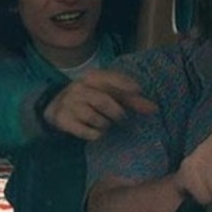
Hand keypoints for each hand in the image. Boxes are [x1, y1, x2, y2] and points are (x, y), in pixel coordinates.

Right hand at [42, 69, 157, 140]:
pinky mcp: (63, 120)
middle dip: (116, 112)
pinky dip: (95, 134)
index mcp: (91, 78)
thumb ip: (131, 100)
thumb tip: (154, 108)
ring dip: (104, 124)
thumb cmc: (90, 99)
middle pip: (102, 100)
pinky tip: (96, 132)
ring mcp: (69, 104)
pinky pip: (85, 131)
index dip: (124, 83)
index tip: (138, 90)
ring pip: (93, 117)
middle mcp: (78, 88)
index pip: (109, 78)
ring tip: (105, 124)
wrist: (57, 107)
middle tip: (120, 118)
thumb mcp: (108, 94)